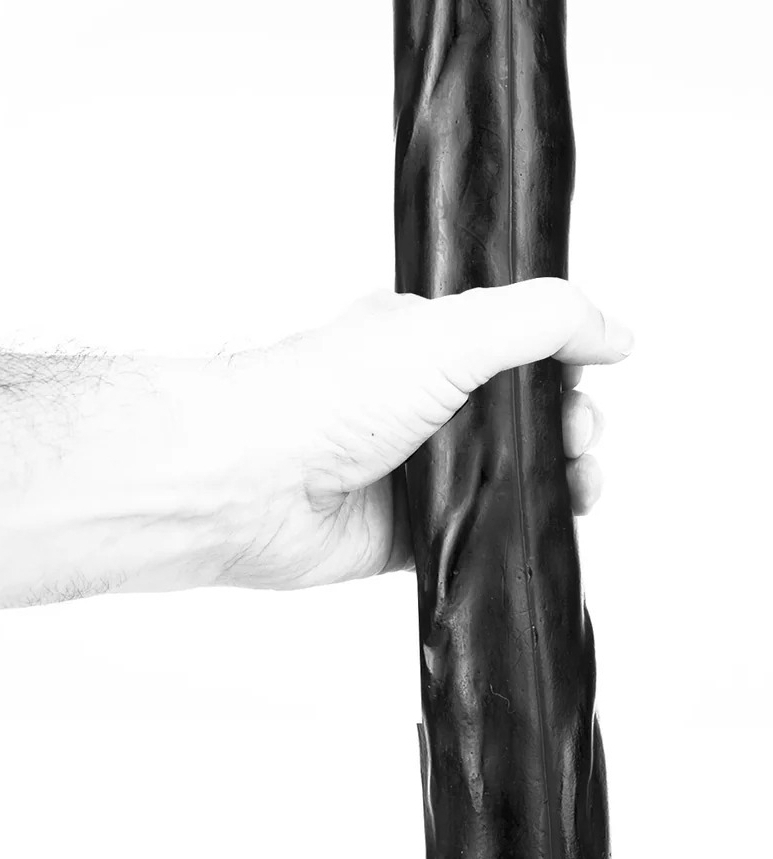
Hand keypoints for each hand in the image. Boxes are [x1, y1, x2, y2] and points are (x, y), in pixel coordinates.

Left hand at [216, 278, 627, 589]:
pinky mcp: (409, 534)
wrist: (246, 481)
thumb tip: (613, 330)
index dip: (566, 362)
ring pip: (515, 478)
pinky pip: (483, 536)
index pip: (520, 345)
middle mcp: (424, 403)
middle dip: (572, 426)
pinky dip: (519, 534)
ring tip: (576, 484)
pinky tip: (542, 530)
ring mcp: (418, 470)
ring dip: (560, 481)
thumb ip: (538, 322)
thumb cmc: (323, 395)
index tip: (592, 377)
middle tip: (577, 439)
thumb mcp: (449, 332)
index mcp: (426, 342)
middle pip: (528, 417)